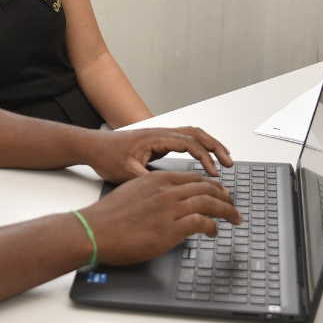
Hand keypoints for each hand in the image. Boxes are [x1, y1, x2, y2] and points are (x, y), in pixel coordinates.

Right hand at [79, 171, 241, 264]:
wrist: (95, 229)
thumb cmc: (108, 217)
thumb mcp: (132, 193)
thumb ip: (152, 195)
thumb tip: (164, 204)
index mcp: (157, 180)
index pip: (193, 178)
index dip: (211, 185)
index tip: (220, 192)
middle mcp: (166, 191)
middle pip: (205, 187)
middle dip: (224, 196)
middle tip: (233, 205)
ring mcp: (169, 209)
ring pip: (209, 202)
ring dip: (226, 210)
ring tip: (234, 217)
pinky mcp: (170, 228)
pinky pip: (202, 222)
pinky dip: (212, 226)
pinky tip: (214, 232)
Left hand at [80, 126, 233, 182]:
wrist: (94, 147)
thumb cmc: (107, 156)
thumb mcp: (126, 172)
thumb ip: (148, 178)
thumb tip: (167, 188)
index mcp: (156, 138)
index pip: (189, 143)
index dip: (204, 158)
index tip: (213, 173)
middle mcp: (161, 133)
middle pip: (197, 134)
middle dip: (215, 147)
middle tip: (229, 163)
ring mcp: (161, 136)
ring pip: (193, 135)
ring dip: (209, 146)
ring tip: (223, 160)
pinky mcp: (159, 142)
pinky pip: (186, 140)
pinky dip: (199, 148)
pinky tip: (203, 160)